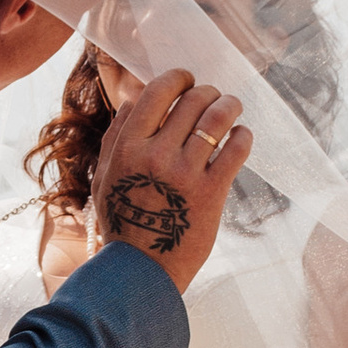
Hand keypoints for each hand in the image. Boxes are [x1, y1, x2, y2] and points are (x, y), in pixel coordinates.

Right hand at [89, 68, 251, 292]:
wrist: (141, 270)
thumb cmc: (122, 222)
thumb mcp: (105, 176)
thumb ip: (116, 136)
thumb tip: (135, 99)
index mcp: (128, 146)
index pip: (157, 91)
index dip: (178, 77)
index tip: (187, 80)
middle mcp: (156, 154)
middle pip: (192, 100)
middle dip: (208, 92)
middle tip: (214, 98)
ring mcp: (185, 172)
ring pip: (218, 118)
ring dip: (230, 106)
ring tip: (232, 108)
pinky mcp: (211, 192)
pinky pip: (236, 149)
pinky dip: (243, 135)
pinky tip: (241, 136)